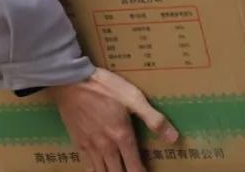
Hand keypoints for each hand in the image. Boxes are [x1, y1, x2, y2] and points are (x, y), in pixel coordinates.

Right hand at [50, 69, 177, 171]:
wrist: (71, 82)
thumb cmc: (104, 87)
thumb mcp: (133, 97)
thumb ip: (153, 118)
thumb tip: (173, 137)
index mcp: (122, 136)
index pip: (135, 168)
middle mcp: (107, 147)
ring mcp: (91, 147)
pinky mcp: (79, 143)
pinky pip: (88, 167)